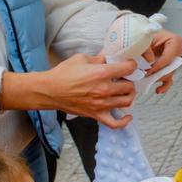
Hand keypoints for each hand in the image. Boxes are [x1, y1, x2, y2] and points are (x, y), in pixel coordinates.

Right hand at [1, 54, 137, 127]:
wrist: (50, 91)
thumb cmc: (63, 74)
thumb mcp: (81, 59)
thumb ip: (98, 58)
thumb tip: (108, 58)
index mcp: (101, 73)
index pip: (128, 68)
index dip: (132, 65)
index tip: (130, 65)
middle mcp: (104, 90)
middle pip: (130, 87)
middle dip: (130, 81)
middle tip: (125, 79)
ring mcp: (101, 104)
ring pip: (127, 102)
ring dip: (129, 96)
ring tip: (124, 91)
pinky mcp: (97, 115)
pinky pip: (115, 123)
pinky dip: (124, 121)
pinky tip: (128, 115)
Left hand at [146, 30, 181, 93]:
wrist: (145, 35)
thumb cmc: (147, 34)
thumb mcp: (145, 38)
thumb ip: (146, 48)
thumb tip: (150, 59)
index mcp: (175, 41)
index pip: (169, 58)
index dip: (158, 66)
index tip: (148, 71)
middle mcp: (177, 51)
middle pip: (170, 67)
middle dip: (159, 74)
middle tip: (147, 76)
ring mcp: (174, 61)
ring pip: (169, 74)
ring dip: (158, 79)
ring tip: (148, 81)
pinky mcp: (169, 68)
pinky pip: (169, 79)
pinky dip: (164, 86)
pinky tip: (158, 90)